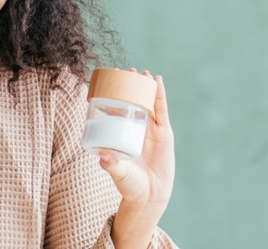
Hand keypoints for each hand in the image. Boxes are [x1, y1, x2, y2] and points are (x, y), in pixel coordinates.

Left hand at [99, 69, 174, 210]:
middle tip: (127, 71)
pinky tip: (158, 82)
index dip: (116, 95)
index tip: (110, 80)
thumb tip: (102, 156)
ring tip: (143, 73)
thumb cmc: (130, 186)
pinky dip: (160, 96)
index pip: (118, 109)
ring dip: (146, 87)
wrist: (150, 197)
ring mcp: (151, 131)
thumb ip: (111, 165)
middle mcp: (136, 130)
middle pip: (134, 102)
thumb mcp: (119, 173)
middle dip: (131, 86)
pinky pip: (161, 111)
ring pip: (149, 103)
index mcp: (122, 135)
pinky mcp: (164, 134)